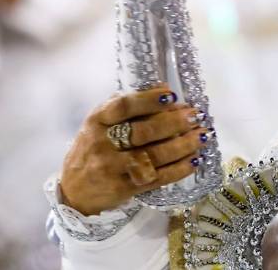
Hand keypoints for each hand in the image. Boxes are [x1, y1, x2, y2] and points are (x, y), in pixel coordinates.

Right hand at [59, 84, 209, 214]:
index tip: (172, 95)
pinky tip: (195, 159)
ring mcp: (113, 168)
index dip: (149, 100)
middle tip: (195, 116)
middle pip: (144, 132)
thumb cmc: (94, 147)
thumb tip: (164, 88)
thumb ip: (127, 106)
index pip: (124, 106)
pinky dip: (179, 169)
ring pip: (154, 155)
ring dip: (183, 145)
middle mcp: (103, 143)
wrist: (75, 190)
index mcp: (98, 120)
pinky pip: (157, 177)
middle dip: (174, 123)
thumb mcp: (101, 122)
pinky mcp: (124, 188)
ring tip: (203, 136)